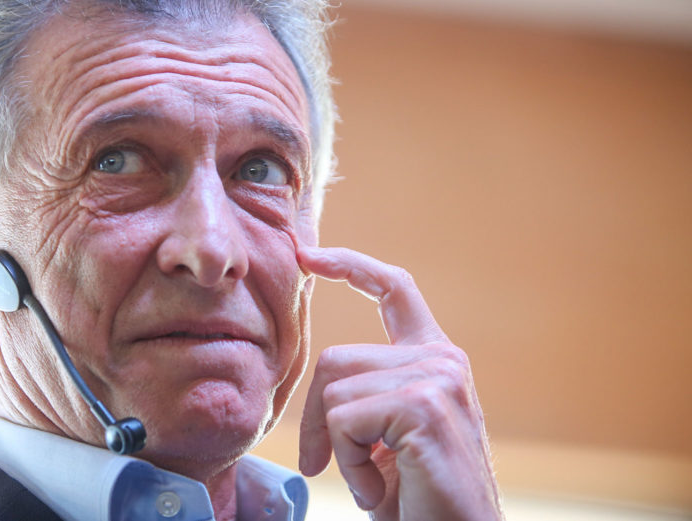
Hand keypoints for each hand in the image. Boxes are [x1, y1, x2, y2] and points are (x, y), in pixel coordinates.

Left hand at [297, 246, 501, 519]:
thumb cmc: (419, 496)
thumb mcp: (386, 433)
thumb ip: (366, 392)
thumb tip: (319, 378)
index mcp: (435, 358)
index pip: (394, 290)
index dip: (350, 265)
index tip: (308, 254)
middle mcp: (442, 360)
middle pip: (335, 358)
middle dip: (317, 419)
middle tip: (324, 465)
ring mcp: (437, 379)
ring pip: (335, 391)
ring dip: (340, 449)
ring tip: (376, 480)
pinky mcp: (424, 405)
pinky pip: (345, 420)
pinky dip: (349, 465)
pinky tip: (382, 490)